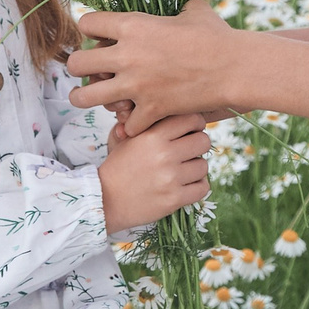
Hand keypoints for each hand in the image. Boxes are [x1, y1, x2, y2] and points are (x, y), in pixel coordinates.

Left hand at [68, 1, 243, 133]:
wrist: (236, 67)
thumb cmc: (217, 35)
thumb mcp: (194, 11)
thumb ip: (177, 9)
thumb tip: (179, 5)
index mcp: (132, 25)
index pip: (86, 23)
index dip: (90, 29)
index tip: (99, 36)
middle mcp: (127, 55)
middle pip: (76, 63)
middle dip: (78, 67)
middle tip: (89, 71)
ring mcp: (136, 85)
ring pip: (85, 98)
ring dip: (86, 98)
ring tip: (93, 98)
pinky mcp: (150, 109)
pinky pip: (124, 124)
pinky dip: (130, 124)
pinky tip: (136, 118)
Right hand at [97, 112, 211, 233]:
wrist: (104, 200)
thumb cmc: (117, 168)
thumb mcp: (125, 139)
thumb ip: (144, 123)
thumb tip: (162, 109)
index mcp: (152, 136)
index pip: (191, 119)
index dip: (195, 123)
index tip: (191, 130)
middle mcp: (164, 154)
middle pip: (203, 141)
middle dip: (198, 146)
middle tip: (189, 151)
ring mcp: (171, 178)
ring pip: (204, 166)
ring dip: (196, 168)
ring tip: (184, 171)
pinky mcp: (174, 198)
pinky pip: (203, 188)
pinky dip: (197, 187)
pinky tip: (186, 185)